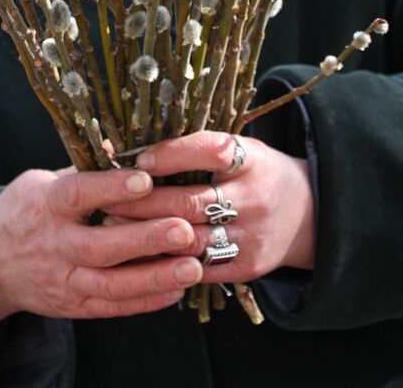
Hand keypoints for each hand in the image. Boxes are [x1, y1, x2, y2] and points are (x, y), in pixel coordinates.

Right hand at [0, 166, 203, 328]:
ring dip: (154, 277)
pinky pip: (112, 308)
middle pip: (100, 247)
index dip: (111, 187)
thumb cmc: (26, 210)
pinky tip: (177, 289)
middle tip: (185, 229)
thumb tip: (121, 143)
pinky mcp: (73, 306)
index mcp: (46, 205)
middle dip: (145, 239)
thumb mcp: (43, 180)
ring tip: (193, 266)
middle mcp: (55, 245)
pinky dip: (146, 301)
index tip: (147, 179)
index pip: (78, 195)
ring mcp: (64, 280)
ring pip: (110, 285)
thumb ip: (84, 168)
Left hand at [102, 132, 314, 283]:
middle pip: (190, 202)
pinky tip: (138, 253)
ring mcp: (252, 236)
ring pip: (189, 239)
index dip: (171, 154)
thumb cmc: (256, 172)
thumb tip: (132, 146)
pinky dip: (166, 260)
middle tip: (105, 198)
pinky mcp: (248, 266)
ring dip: (146, 234)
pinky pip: (199, 266)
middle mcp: (255, 198)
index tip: (138, 160)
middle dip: (142, 201)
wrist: (308, 215)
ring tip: (113, 226)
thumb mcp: (239, 148)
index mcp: (252, 160)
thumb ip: (195, 147)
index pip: (210, 150)